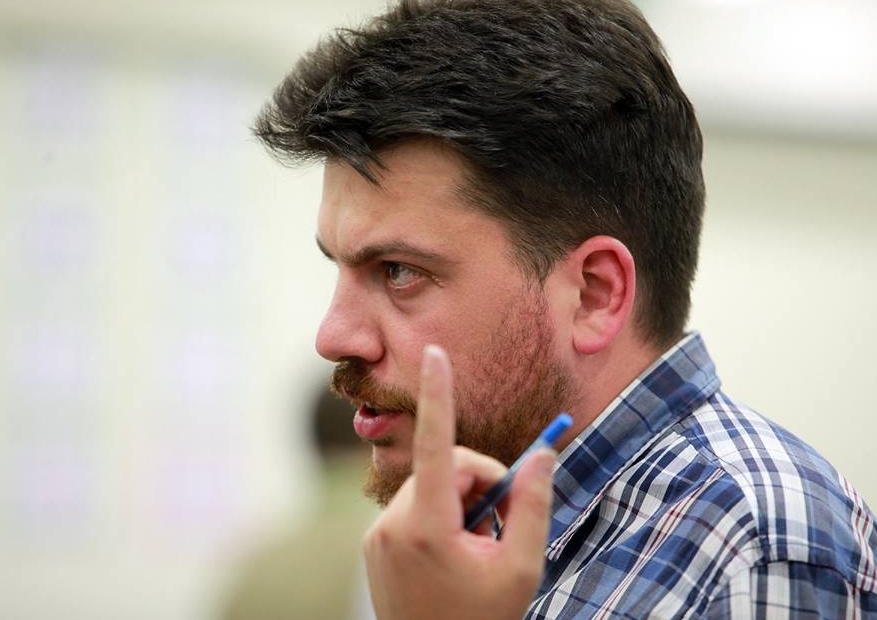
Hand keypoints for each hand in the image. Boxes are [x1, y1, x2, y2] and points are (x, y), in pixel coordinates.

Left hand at [363, 344, 555, 619]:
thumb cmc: (484, 619)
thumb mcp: (522, 566)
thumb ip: (533, 504)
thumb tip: (541, 453)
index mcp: (428, 527)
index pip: (435, 445)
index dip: (438, 395)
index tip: (434, 353)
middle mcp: (394, 525)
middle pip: (446, 468)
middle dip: (480, 483)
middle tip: (503, 520)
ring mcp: (379, 536)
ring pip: (431, 486)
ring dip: (462, 501)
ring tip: (478, 544)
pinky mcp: (375, 545)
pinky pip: (414, 507)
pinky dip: (439, 515)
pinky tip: (454, 553)